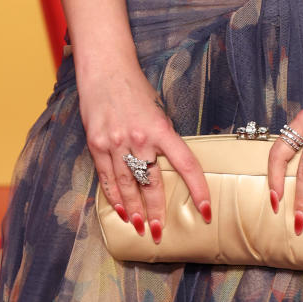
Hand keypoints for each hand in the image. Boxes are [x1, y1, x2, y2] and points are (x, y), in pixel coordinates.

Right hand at [77, 61, 210, 243]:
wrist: (105, 68)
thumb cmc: (135, 88)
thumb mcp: (158, 110)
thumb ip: (163, 138)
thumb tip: (172, 165)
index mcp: (160, 128)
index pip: (186, 164)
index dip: (198, 189)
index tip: (206, 210)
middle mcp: (139, 138)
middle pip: (152, 183)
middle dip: (157, 211)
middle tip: (161, 233)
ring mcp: (115, 142)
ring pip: (128, 185)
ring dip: (135, 211)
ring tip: (141, 228)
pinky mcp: (96, 144)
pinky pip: (107, 177)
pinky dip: (114, 197)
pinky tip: (121, 211)